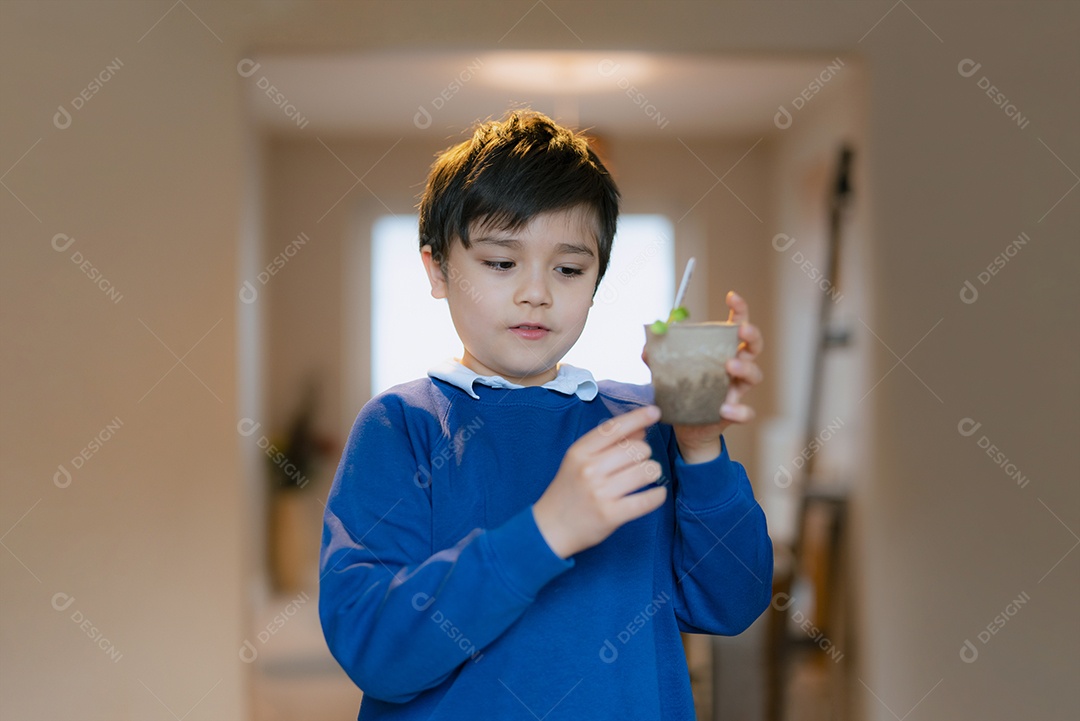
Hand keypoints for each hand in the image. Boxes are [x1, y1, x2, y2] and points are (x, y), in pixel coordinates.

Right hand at [532, 405, 666, 558]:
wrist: (551, 528)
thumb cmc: (569, 490)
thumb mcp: (579, 461)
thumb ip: (608, 443)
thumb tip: (641, 428)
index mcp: (580, 452)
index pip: (614, 428)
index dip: (638, 417)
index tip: (655, 412)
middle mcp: (589, 469)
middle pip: (638, 449)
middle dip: (644, 453)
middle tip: (636, 462)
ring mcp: (600, 492)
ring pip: (647, 471)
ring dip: (652, 472)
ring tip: (644, 478)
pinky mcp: (611, 515)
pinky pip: (648, 500)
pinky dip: (657, 495)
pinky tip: (655, 494)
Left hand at [641, 291, 764, 463]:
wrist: (687, 426)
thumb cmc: (684, 391)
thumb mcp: (669, 372)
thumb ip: (659, 359)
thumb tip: (648, 346)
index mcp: (723, 351)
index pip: (737, 325)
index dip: (739, 310)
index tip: (732, 296)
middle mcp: (736, 367)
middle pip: (753, 346)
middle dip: (751, 335)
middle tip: (742, 330)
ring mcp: (738, 390)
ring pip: (754, 375)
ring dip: (745, 368)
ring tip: (730, 365)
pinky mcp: (734, 413)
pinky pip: (745, 412)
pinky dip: (738, 410)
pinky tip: (725, 408)